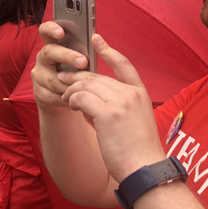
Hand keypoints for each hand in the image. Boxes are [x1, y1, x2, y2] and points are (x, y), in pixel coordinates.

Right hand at [32, 22, 89, 110]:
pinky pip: (51, 95)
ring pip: (52, 78)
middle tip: (83, 61)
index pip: (45, 30)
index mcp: (52, 45)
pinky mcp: (38, 92)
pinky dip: (65, 98)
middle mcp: (43, 57)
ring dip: (69, 83)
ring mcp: (38, 75)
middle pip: (49, 51)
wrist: (67, 99)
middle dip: (66, 56)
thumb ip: (85, 50)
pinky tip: (76, 99)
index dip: (50, 28)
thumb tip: (97, 40)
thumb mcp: (81, 60)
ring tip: (84, 86)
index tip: (61, 31)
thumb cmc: (77, 74)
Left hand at [56, 35, 163, 181]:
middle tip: (62, 79)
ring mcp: (120, 102)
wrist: (145, 169)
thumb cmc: (138, 150)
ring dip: (71, 90)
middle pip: (97, 76)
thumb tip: (95, 96)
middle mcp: (131, 94)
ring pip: (86, 85)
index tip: (96, 38)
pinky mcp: (107, 114)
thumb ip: (122, 103)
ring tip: (65, 98)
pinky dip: (72, 100)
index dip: (108, 49)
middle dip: (76, 77)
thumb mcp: (137, 119)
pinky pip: (81, 97)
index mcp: (140, 93)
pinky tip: (71, 106)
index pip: (124, 64)